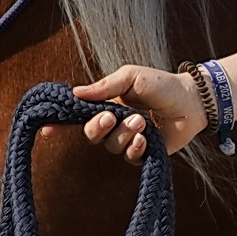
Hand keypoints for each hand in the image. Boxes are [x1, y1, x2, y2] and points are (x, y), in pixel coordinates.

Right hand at [56, 65, 207, 164]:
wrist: (190, 100)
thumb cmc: (160, 84)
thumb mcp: (131, 77)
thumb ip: (104, 87)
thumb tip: (75, 93)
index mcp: (107, 103)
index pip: (79, 115)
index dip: (60, 124)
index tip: (45, 129)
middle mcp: (114, 123)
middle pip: (91, 134)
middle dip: (98, 127)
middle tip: (112, 116)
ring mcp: (128, 139)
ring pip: (111, 146)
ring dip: (125, 133)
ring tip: (142, 121)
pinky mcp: (143, 154)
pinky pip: (129, 158)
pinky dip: (135, 148)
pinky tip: (145, 138)